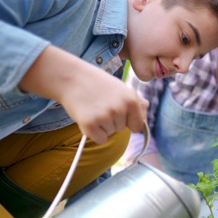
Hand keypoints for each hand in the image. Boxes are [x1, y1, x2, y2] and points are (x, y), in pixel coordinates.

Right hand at [19, 45, 148, 143]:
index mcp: (131, 100)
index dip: (128, 122)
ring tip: (93, 108)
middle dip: (113, 121)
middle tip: (101, 105)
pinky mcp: (90, 124)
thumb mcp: (121, 88)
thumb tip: (145, 112)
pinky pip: (99, 139)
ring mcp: (105, 117)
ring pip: (110, 134)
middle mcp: (120, 109)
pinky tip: (87, 117)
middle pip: (122, 129)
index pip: (138, 125)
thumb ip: (136, 102)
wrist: (71, 78)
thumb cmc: (98, 83)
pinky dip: (93, 133)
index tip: (120, 114)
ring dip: (102, 125)